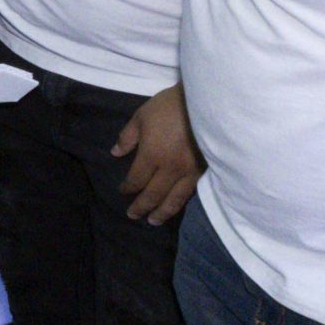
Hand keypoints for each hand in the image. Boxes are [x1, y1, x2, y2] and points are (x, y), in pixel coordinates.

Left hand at [110, 83, 202, 224]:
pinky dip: (181, 202)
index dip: (128, 188)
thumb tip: (115, 153)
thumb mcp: (142, 115)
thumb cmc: (171, 106)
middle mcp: (170, 169)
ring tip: (153, 221)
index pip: (136, 180)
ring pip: (174, 199)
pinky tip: (176, 206)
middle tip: (132, 215)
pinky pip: (191, 192)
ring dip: (162, 212)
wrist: (209, 103)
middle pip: (153, 194)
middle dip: (141, 206)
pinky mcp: (205, 171)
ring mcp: (189, 172)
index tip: (123, 191)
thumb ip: (128, 137)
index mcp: (152, 156)